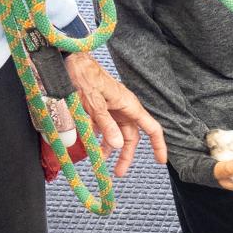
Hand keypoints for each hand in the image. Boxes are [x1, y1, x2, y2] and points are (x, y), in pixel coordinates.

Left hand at [65, 53, 167, 177]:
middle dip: (125, 155)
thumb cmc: (86, 77)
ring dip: (108, 147)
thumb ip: (106, 125)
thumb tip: (117, 145)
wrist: (71, 60)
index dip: (158, 145)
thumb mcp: (95, 104)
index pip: (152, 129)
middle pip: (131, 137)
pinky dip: (96, 136)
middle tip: (118, 173)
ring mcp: (112, 108)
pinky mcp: (100, 107)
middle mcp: (124, 109)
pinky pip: (101, 126)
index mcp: (130, 107)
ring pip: (115, 133)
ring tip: (99, 159)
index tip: (161, 161)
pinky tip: (88, 143)